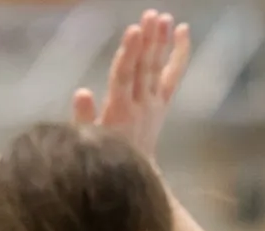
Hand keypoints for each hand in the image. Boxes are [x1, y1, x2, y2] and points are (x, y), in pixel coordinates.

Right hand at [72, 10, 189, 160]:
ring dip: (161, 41)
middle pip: (144, 67)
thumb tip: (81, 91)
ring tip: (164, 17)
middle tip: (152, 14)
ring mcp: (154, 104)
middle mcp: (140, 106)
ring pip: (158, 68)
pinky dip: (180, 54)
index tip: (133, 31)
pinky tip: (183, 32)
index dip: (129, 53)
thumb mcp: (87, 144)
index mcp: (119, 113)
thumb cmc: (104, 162)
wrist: (133, 180)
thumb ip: (84, 118)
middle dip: (148, 40)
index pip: (124, 77)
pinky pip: (173, 75)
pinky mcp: (162, 104)